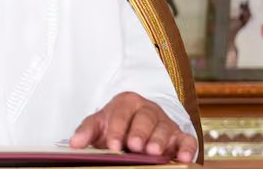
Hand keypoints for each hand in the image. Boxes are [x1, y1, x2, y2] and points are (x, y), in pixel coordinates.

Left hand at [69, 92, 196, 162]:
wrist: (134, 128)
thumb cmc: (115, 126)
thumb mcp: (100, 125)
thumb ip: (87, 132)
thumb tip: (75, 144)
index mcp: (127, 103)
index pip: (121, 114)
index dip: (117, 130)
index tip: (113, 145)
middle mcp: (148, 110)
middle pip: (145, 118)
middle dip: (140, 133)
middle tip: (135, 146)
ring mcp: (165, 123)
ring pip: (164, 128)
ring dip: (159, 140)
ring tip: (153, 152)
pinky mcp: (179, 136)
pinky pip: (187, 140)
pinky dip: (187, 149)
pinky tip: (184, 158)